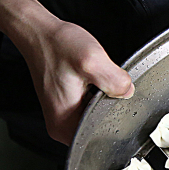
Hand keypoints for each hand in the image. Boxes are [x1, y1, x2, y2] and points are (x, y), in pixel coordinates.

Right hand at [19, 19, 133, 145]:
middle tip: (102, 83)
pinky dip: (98, 93)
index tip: (111, 96)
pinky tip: (92, 80)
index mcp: (64, 124)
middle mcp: (61, 125)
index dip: (117, 116)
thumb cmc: (58, 46)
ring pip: (99, 114)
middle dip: (111, 106)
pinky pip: (93, 105)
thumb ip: (115, 82)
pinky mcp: (67, 105)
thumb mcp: (92, 61)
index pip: (103, 136)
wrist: (40, 33)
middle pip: (102, 126)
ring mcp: (64, 116)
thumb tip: (128, 93)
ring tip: (94, 80)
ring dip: (104, 98)